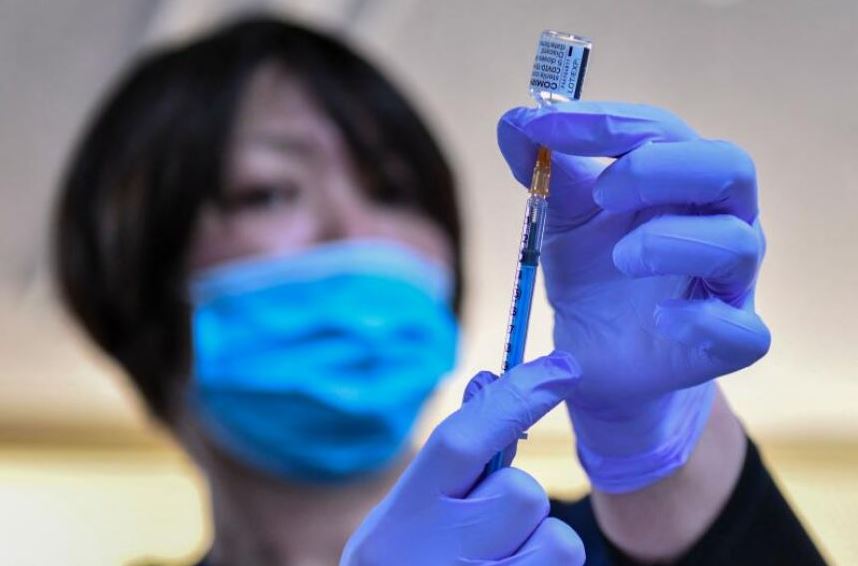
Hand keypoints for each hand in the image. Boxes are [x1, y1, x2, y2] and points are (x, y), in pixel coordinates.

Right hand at [341, 352, 585, 565]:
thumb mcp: (406, 519)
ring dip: (537, 544)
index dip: (515, 398)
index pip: (461, 441)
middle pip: (521, 493)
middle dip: (513, 502)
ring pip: (555, 538)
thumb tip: (491, 386)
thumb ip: (448, 467)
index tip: (562, 368)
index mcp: (402, 518)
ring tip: (496, 563)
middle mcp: (435, 555)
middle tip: (481, 528)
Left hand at [497, 102, 769, 492]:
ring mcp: (730, 282)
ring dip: (670, 241)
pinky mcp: (731, 342)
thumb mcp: (565, 218)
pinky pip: (741, 331)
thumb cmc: (594, 274)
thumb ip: (546, 172)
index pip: (662, 130)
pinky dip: (702, 321)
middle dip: (659, 169)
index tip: (543, 124)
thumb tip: (512, 121)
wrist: (597, 355)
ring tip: (621, 258)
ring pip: (736, 243)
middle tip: (602, 193)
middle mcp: (719, 220)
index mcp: (681, 180)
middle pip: (728, 167)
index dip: (607, 122)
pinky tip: (662, 320)